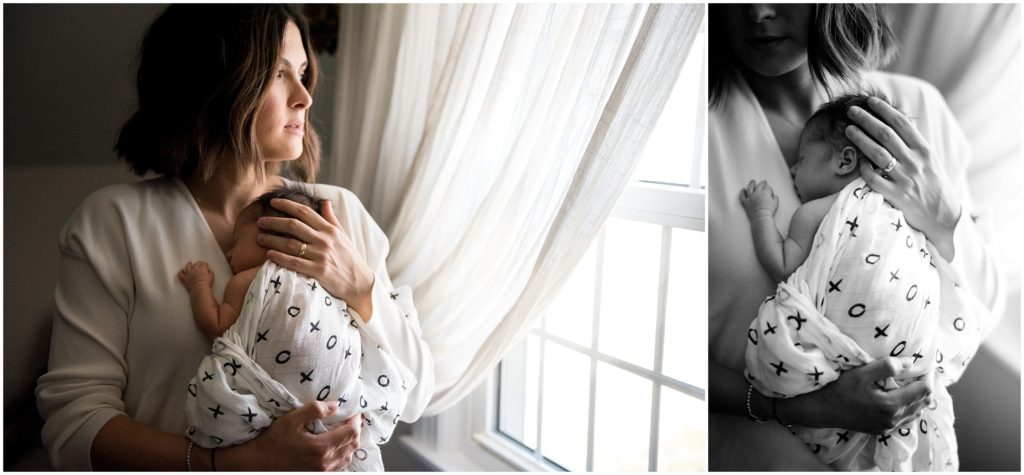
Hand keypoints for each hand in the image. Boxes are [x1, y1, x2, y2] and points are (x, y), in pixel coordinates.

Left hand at [178, 261, 213, 289]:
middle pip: (196, 264)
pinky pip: (181, 274)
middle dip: (199, 263)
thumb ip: (210, 272)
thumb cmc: (206, 284)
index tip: (205, 265)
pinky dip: (181, 272)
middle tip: (200, 264)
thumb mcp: (211, 277)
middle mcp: (195, 269)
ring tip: (189, 263)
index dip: (205, 264)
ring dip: (189, 264)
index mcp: (202, 269)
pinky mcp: (184, 278)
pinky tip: (181, 270)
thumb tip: (208, 270)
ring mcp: (188, 273)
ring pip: (187, 267)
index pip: (204, 264)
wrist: (199, 289)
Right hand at [230, 401, 360, 470]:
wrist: (258, 463)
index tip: (353, 411)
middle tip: (351, 418)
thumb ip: (313, 410)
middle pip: (353, 445)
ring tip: (346, 430)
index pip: (351, 432)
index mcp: (321, 447)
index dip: (356, 420)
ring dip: (351, 442)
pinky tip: (337, 446)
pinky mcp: (318, 474)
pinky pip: (340, 466)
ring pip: (349, 457)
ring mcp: (322, 471)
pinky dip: (344, 454)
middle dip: (356, 429)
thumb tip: (335, 406)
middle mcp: (325, 462)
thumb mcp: (290, 420)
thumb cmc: (273, 440)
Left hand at [256, 198, 374, 316]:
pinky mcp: (319, 271)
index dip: (287, 205)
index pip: (305, 212)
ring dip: (272, 240)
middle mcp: (325, 240)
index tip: (273, 202)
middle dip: (273, 222)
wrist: (359, 283)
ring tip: (259, 237)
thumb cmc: (349, 258)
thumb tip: (324, 202)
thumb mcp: (343, 236)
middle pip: (293, 226)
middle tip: (260, 222)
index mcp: (330, 230)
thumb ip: (331, 219)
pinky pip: (294, 263)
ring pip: (290, 244)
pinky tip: (268, 255)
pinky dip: (279, 258)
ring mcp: (321, 256)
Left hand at [739, 180, 778, 219]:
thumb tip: (774, 196)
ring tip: (752, 181)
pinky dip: (742, 192)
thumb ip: (775, 198)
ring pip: (750, 188)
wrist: (761, 218)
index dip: (770, 190)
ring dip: (751, 184)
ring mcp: (750, 198)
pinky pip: (742, 196)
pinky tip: (743, 190)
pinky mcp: (745, 203)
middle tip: (764, 182)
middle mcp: (757, 194)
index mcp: (765, 193)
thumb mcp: (775, 204)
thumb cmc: (769, 212)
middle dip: (762, 183)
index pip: (768, 188)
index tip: (770, 192)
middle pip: (759, 185)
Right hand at [795, 357, 931, 434]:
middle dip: (924, 387)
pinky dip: (908, 409)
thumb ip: (887, 366)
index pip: (924, 390)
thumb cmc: (840, 389)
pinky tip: (899, 399)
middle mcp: (893, 419)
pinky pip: (905, 421)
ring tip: (910, 385)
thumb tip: (910, 362)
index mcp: (892, 404)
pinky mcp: (882, 430)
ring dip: (917, 399)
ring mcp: (888, 427)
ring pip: (916, 413)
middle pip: (923, 403)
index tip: (922, 367)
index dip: (926, 377)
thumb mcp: (861, 372)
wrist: (824, 410)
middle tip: (918, 373)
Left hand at [844, 97, 960, 259]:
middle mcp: (915, 162)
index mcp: (924, 150)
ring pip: (878, 154)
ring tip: (848, 129)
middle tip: (851, 110)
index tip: (870, 101)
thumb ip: (914, 145)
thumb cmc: (933, 185)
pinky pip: (875, 179)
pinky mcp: (896, 196)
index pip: (902, 124)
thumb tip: (895, 123)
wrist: (944, 216)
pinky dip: (865, 168)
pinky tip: (858, 161)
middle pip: (886, 135)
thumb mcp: (930, 161)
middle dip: (866, 119)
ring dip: (861, 139)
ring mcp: (905, 178)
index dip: (884, 110)